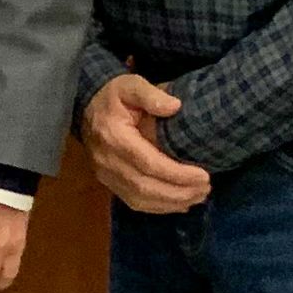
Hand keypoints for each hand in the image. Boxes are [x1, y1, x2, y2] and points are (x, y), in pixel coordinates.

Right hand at [80, 74, 208, 214]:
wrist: (86, 110)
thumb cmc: (113, 97)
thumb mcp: (130, 85)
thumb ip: (150, 94)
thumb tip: (175, 107)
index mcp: (114, 137)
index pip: (148, 163)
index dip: (177, 173)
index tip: (203, 175)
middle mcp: (108, 161)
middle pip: (145, 186)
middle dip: (179, 192)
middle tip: (206, 188)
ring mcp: (106, 175)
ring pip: (140, 199)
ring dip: (172, 202)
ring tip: (199, 196)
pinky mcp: (110, 184)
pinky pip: (135, 202)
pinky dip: (160, 207)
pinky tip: (181, 203)